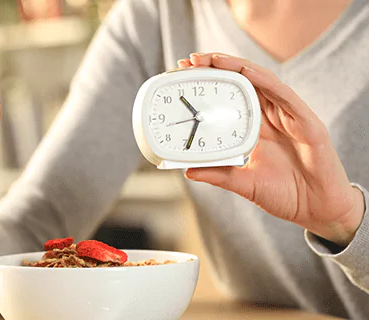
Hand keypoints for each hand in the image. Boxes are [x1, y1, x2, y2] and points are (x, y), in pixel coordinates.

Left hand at [177, 53, 364, 245]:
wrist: (318, 210)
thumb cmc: (286, 194)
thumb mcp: (243, 183)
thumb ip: (218, 174)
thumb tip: (188, 171)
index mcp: (256, 127)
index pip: (231, 95)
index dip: (210, 82)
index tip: (184, 73)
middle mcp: (272, 116)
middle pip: (243, 81)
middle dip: (217, 67)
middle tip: (191, 60)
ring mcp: (289, 116)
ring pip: (262, 81)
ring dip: (237, 67)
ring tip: (213, 59)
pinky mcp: (307, 122)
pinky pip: (285, 95)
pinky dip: (265, 81)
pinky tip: (247, 71)